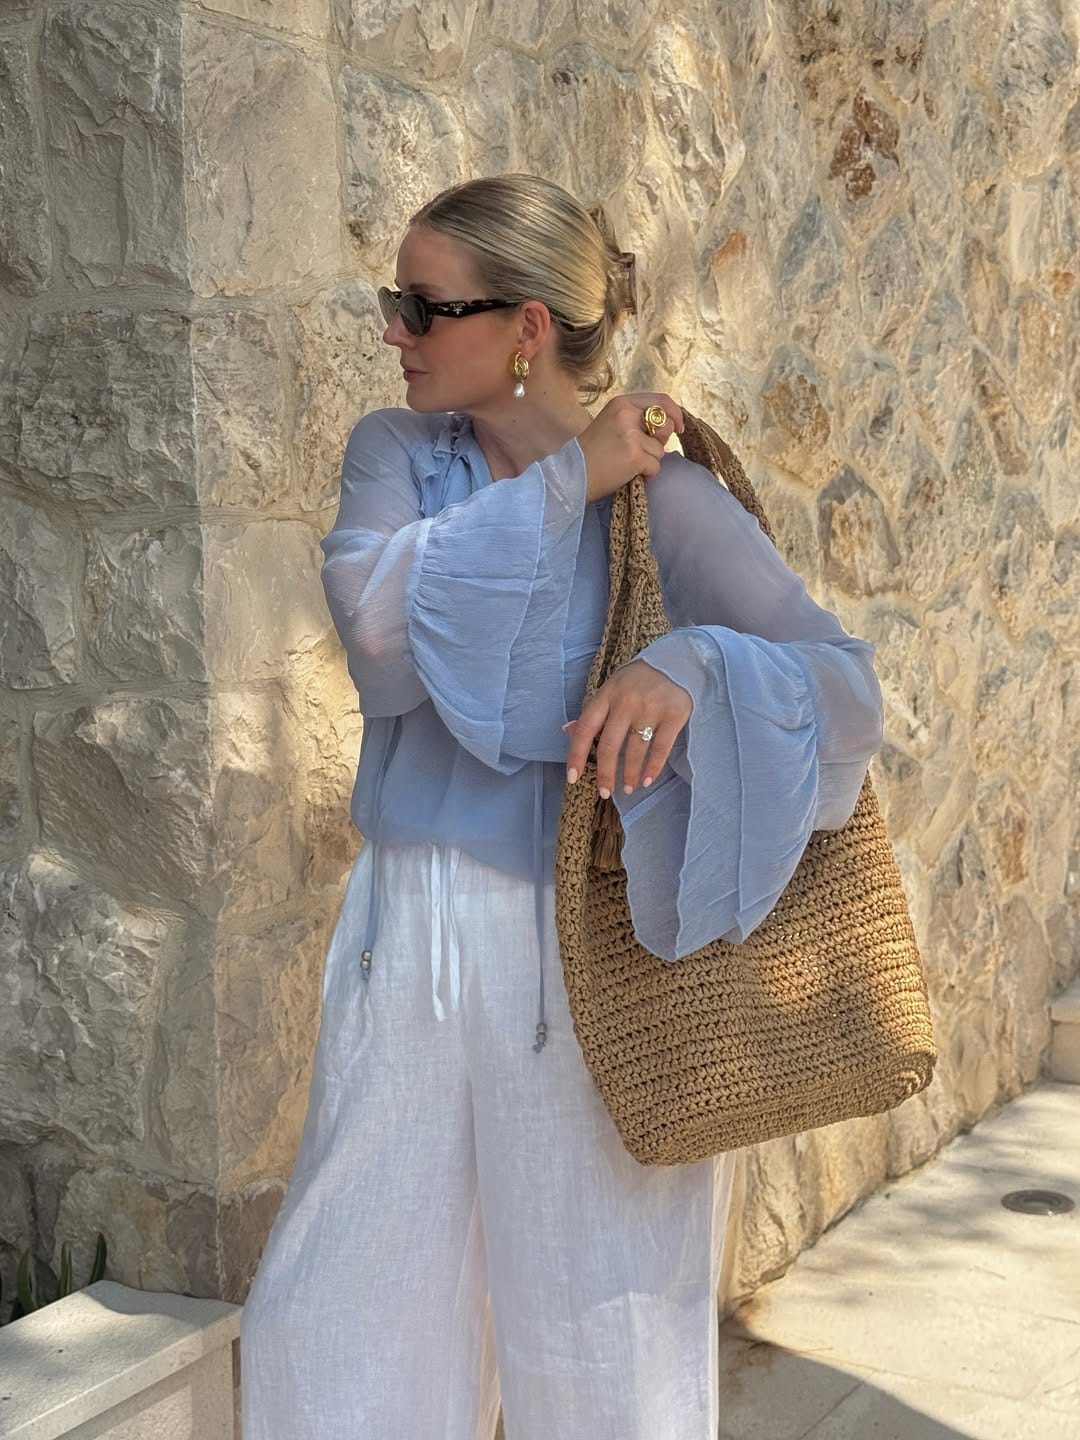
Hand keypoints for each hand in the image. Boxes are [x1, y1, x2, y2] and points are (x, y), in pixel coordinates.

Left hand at [563, 659, 691, 796]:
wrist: (677, 660)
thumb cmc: (639, 679)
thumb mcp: (612, 688)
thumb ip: (593, 711)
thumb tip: (567, 730)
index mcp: (607, 694)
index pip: (585, 728)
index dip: (576, 755)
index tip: (572, 777)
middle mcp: (626, 701)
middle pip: (608, 745)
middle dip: (605, 773)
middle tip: (605, 792)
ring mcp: (650, 708)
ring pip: (634, 750)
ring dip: (629, 774)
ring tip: (627, 788)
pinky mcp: (674, 714)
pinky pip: (660, 748)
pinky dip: (653, 768)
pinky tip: (647, 780)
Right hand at [576, 392, 683, 505]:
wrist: (573, 475)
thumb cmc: (591, 452)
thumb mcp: (611, 423)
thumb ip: (637, 420)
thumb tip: (670, 428)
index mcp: (622, 403)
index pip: (660, 401)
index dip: (675, 414)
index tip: (678, 427)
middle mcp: (627, 415)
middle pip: (665, 426)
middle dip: (660, 442)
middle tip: (642, 452)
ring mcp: (631, 436)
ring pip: (660, 450)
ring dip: (649, 461)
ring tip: (627, 464)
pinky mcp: (635, 457)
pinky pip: (655, 466)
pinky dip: (646, 474)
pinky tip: (629, 475)